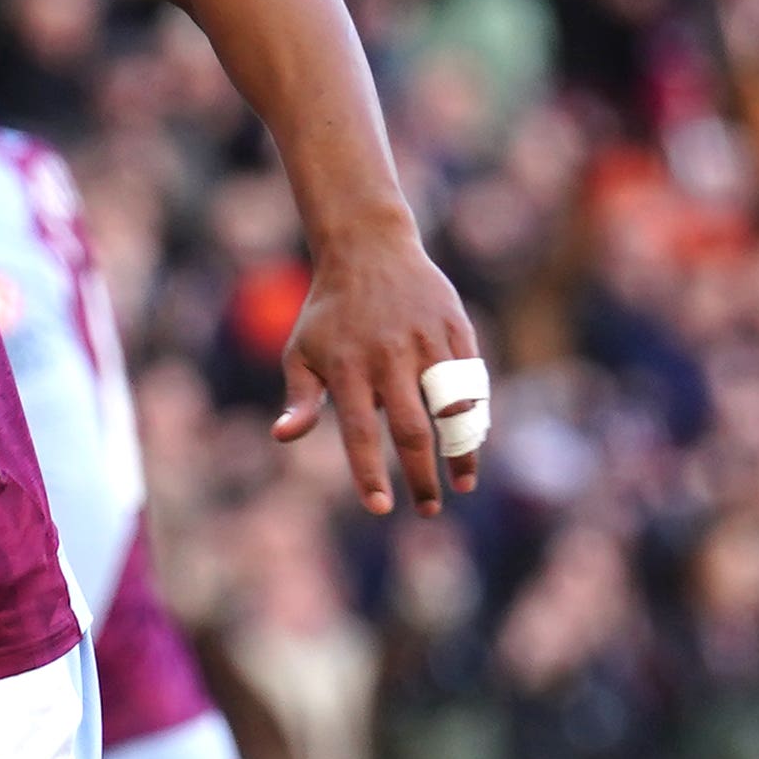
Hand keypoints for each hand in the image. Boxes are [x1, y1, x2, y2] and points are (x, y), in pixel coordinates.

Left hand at [277, 226, 489, 515]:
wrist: (369, 249)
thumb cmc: (328, 313)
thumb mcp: (301, 352)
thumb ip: (300, 398)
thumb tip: (283, 437)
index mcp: (348, 368)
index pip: (361, 433)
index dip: (370, 473)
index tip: (380, 508)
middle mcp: (389, 357)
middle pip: (412, 429)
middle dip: (422, 477)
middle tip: (428, 510)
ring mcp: (426, 343)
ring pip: (452, 409)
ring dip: (461, 452)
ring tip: (463, 485)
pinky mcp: (454, 329)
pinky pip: (471, 381)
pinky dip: (475, 416)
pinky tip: (473, 443)